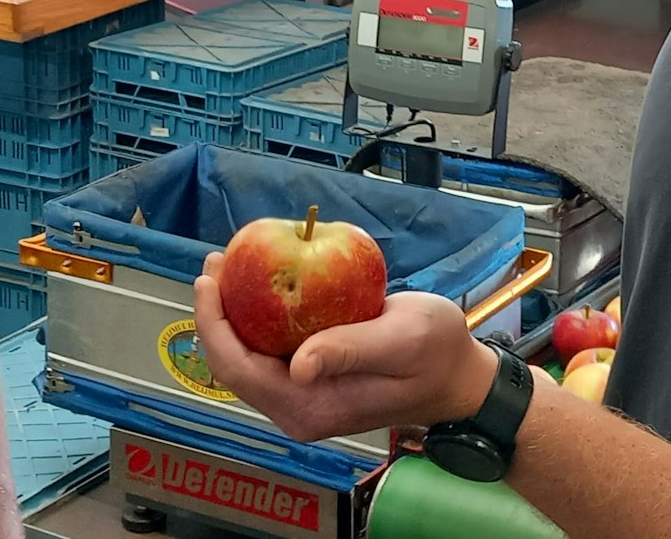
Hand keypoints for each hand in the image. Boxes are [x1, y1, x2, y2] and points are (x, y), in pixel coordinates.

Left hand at [192, 253, 499, 442]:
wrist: (461, 376)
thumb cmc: (437, 353)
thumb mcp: (401, 340)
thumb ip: (349, 351)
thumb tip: (297, 367)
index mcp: (312, 406)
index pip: (239, 369)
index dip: (214, 323)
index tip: (209, 276)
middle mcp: (299, 410)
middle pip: (234, 365)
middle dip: (216, 314)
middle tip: (217, 261)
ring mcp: (303, 400)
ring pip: (248, 359)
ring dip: (234, 314)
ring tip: (230, 266)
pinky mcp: (311, 386)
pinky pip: (269, 354)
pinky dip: (258, 319)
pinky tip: (260, 285)